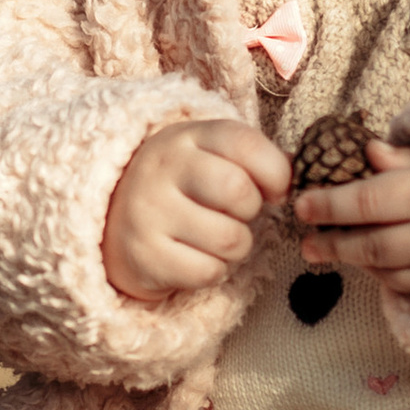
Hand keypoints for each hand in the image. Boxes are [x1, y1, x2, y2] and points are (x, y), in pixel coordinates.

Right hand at [104, 117, 291, 299]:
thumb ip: (254, 158)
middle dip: (251, 212)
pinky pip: (208, 272)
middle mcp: (163, 168)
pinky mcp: (144, 255)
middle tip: (237, 214)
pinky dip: (214, 271)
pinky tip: (195, 257)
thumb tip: (298, 173)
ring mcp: (149, 212)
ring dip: (237, 247)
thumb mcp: (210, 157)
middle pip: (238, 193)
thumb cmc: (181, 187)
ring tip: (216, 237)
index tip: (273, 189)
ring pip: (230, 240)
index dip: (275, 171)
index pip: (244, 143)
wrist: (111, 221)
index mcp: (186, 137)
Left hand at [295, 137, 409, 305]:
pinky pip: (407, 287)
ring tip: (326, 251)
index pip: (371, 201)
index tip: (302, 204)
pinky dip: (383, 275)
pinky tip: (370, 263)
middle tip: (305, 241)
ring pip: (386, 268)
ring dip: (354, 260)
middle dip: (333, 242)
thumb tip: (369, 153)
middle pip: (372, 242)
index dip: (331, 204)